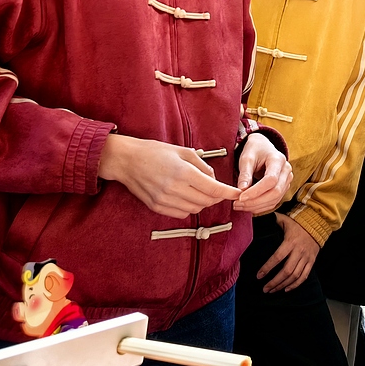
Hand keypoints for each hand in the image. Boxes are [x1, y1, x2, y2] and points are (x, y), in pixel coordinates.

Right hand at [99, 134, 239, 218]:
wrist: (127, 160)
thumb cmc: (155, 152)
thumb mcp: (183, 151)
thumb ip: (202, 166)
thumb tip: (213, 180)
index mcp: (183, 173)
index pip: (213, 189)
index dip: (228, 193)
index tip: (237, 194)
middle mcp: (174, 189)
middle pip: (206, 201)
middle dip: (217, 197)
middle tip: (219, 190)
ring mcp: (164, 200)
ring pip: (195, 209)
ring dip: (203, 202)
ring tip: (202, 191)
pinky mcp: (156, 207)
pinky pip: (181, 214)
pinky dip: (189, 208)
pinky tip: (187, 197)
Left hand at [234, 133, 292, 214]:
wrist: (262, 147)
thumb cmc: (255, 150)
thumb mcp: (247, 157)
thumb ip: (245, 173)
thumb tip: (242, 189)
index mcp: (278, 160)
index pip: (271, 180)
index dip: (256, 191)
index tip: (241, 197)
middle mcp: (286, 171)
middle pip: (275, 192)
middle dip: (255, 201)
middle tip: (237, 203)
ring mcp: (286, 180)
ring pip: (275, 199)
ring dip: (256, 206)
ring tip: (239, 205)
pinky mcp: (282, 188)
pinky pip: (273, 201)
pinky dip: (260, 206)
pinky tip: (247, 206)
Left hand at [257, 213, 319, 292]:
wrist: (318, 224)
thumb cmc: (298, 223)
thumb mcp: (286, 220)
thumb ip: (273, 220)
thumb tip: (260, 217)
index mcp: (290, 242)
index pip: (277, 257)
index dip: (268, 268)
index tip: (259, 276)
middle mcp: (299, 251)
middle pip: (287, 271)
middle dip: (274, 282)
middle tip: (265, 289)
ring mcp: (306, 257)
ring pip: (295, 276)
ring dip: (283, 285)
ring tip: (272, 290)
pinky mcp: (311, 261)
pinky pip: (304, 276)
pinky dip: (295, 285)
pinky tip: (286, 289)